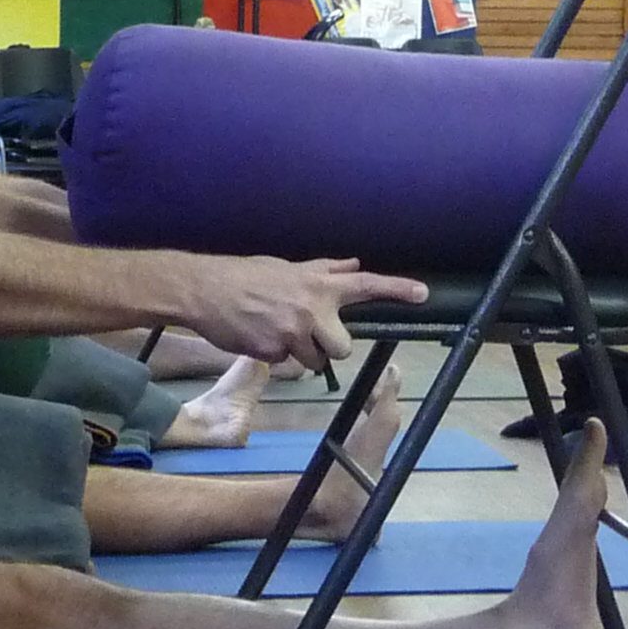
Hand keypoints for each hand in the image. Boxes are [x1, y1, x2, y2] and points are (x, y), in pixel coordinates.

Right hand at [178, 256, 426, 372]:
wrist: (203, 290)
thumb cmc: (245, 276)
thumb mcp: (287, 268)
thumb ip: (323, 270)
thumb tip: (353, 264)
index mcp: (318, 285)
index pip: (366, 285)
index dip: (396, 289)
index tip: (423, 294)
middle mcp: (312, 309)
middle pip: (342, 347)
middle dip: (327, 346)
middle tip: (305, 333)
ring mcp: (293, 333)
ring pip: (313, 361)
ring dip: (298, 353)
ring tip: (273, 330)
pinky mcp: (273, 353)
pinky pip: (285, 364)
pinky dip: (274, 355)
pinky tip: (257, 336)